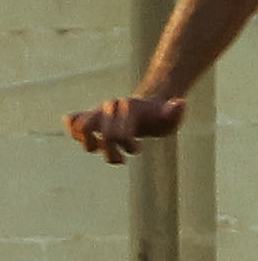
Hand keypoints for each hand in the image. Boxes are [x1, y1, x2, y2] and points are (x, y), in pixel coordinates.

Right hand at [65, 95, 186, 163]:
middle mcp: (109, 107)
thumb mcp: (171, 117)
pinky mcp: (90, 118)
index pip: (117, 132)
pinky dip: (77, 135)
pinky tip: (93, 143)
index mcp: (128, 107)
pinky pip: (73, 122)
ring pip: (81, 128)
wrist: (148, 107)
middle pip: (100, 134)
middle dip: (112, 150)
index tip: (138, 149)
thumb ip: (174, 112)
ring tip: (107, 152)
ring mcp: (98, 111)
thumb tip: (181, 103)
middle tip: (124, 157)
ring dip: (92, 146)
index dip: (126, 145)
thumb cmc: (160, 116)